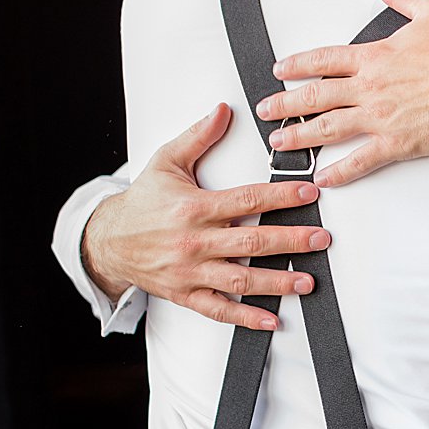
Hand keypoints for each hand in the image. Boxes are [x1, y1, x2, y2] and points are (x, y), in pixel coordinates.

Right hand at [81, 104, 328, 329]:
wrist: (108, 241)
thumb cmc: (142, 202)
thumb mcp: (166, 162)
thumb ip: (198, 137)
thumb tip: (223, 110)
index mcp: (194, 208)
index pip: (246, 200)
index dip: (281, 196)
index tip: (308, 193)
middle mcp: (194, 242)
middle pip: (250, 243)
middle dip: (290, 241)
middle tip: (320, 239)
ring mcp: (191, 271)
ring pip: (240, 280)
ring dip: (277, 282)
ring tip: (307, 281)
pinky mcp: (186, 293)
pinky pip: (218, 309)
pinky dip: (246, 317)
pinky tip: (272, 318)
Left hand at [254, 0, 428, 186]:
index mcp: (374, 56)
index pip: (323, 60)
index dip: (297, 65)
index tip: (279, 70)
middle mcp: (369, 87)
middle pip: (315, 96)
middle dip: (284, 103)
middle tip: (265, 110)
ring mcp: (380, 117)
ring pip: (328, 128)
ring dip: (299, 136)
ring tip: (279, 143)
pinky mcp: (397, 142)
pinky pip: (360, 161)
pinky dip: (339, 171)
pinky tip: (323, 178)